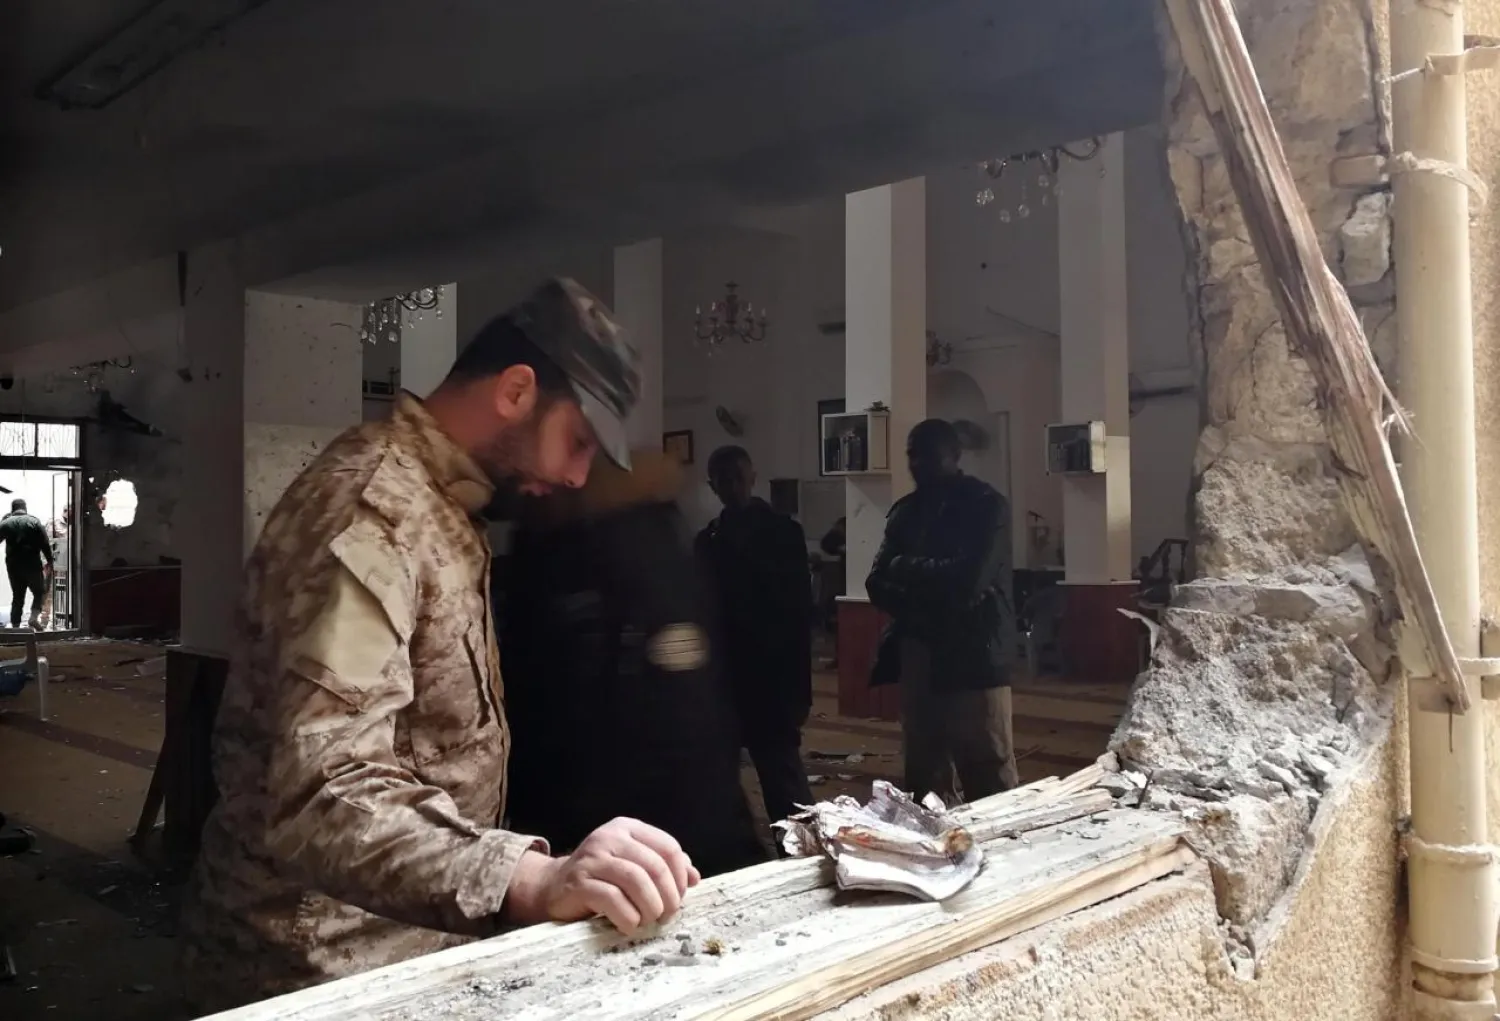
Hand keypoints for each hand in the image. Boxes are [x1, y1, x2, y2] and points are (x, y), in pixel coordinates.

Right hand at [505, 818, 698, 934]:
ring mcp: (592, 859)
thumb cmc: (600, 877)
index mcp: (627, 828)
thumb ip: (662, 865)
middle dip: (669, 896)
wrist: (552, 888)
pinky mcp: (578, 883)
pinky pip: (612, 899)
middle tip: (668, 915)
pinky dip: (628, 917)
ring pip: (636, 880)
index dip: (680, 876)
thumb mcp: (632, 863)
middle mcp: (609, 838)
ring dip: (650, 907)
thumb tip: (693, 876)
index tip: (680, 897)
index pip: (668, 847)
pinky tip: (630, 925)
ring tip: (650, 920)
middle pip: (655, 866)